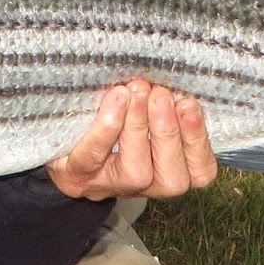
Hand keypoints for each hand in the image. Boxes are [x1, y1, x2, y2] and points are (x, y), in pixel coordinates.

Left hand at [46, 80, 216, 200]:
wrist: (62, 145)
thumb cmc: (114, 124)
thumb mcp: (146, 116)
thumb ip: (167, 105)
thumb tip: (181, 77)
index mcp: (169, 171)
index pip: (201, 171)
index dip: (198, 140)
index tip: (189, 103)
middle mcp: (145, 186)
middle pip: (172, 177)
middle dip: (169, 131)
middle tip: (161, 94)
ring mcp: (111, 185)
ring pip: (136, 171)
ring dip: (140, 127)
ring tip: (138, 90)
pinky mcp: (78, 176)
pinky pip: (94, 156)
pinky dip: (106, 128)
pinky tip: (115, 99)